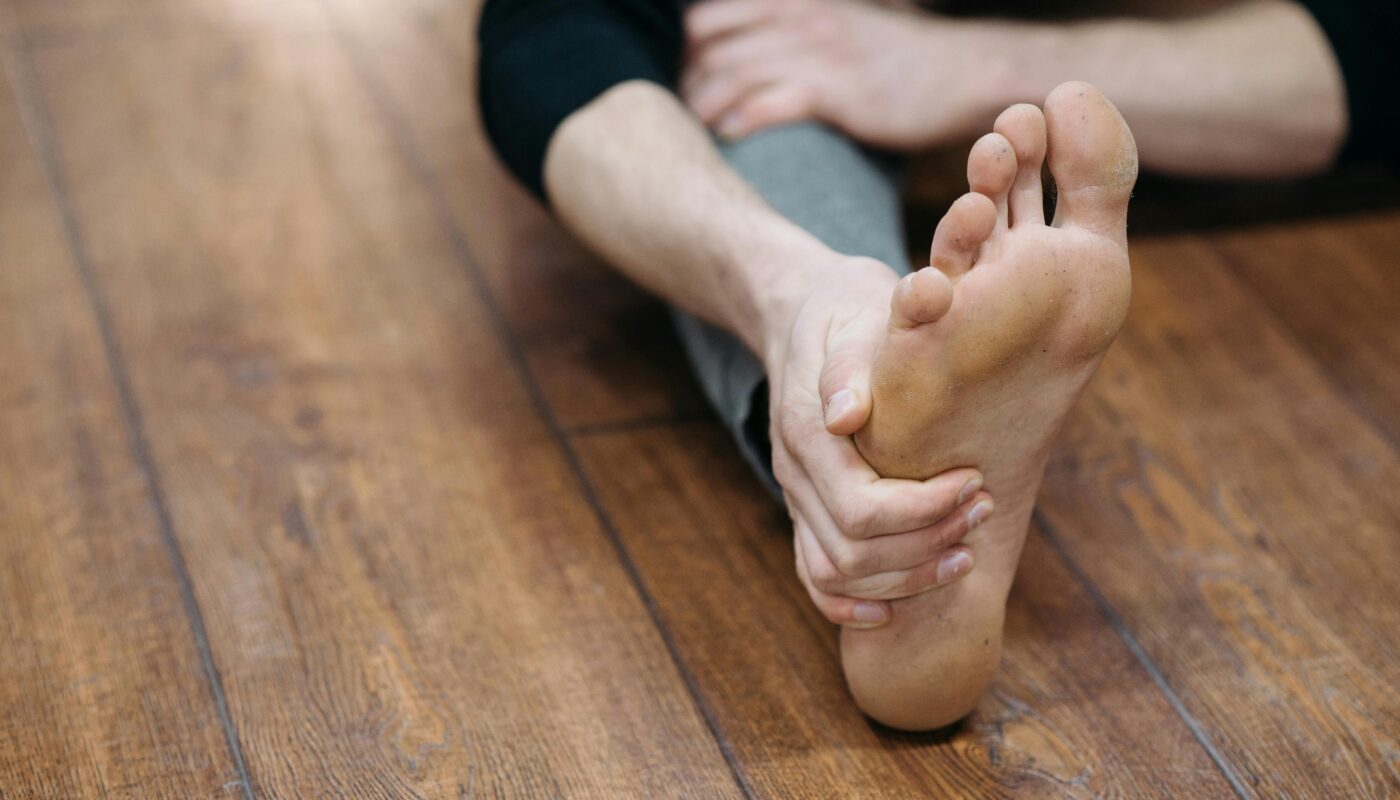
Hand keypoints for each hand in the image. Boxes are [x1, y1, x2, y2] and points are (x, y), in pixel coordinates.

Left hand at [683, 0, 994, 149]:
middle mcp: (800, 19)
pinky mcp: (836, 90)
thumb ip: (790, 33)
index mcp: (794, 2)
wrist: (961, 71)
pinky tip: (729, 136)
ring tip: (700, 130)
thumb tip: (744, 60)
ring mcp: (818, 53)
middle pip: (710, 47)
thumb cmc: (895, 60)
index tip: (685, 85)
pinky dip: (740, 121)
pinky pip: (769, 103)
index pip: (707, 18)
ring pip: (732, 75)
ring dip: (704, 106)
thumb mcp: (837, 28)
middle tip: (685, 115)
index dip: (686, 53)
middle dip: (687, 83)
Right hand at [764, 256, 993, 627]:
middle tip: (984, 509)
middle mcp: (793, 472)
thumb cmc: (848, 308)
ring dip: (906, 577)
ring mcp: (796, 496)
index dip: (924, 511)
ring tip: (965, 552)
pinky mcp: (806, 509)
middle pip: (853, 553)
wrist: (807, 309)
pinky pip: (816, 578)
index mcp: (805, 430)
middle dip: (928, 543)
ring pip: (837, 575)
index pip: (860, 509)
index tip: (975, 482)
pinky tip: (897, 609)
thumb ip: (849, 363)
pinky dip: (853, 606)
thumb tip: (845, 414)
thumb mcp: (854, 310)